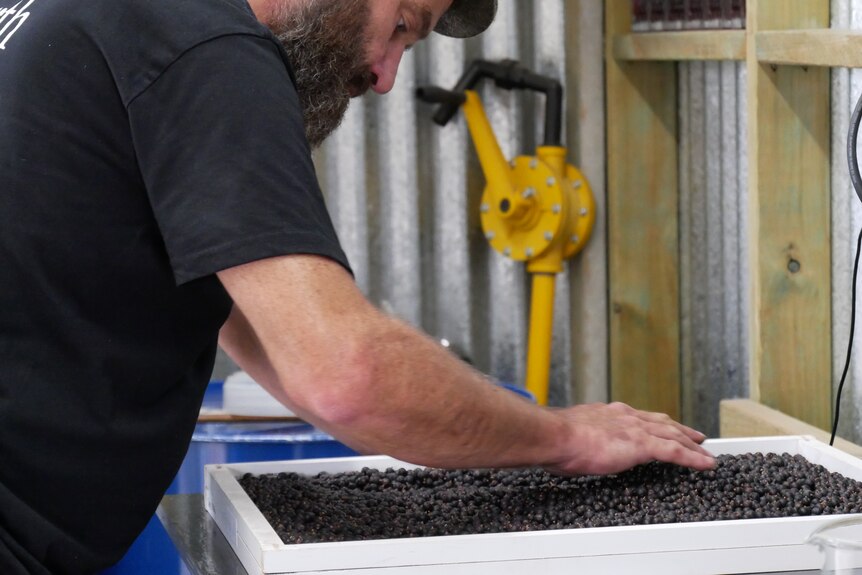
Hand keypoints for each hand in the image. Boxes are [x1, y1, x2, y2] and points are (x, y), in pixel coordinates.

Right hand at [545, 402, 715, 475]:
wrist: (555, 436)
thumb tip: (578, 448)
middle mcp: (626, 417)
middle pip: (662, 423)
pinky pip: (675, 452)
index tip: (666, 427)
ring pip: (673, 436)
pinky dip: (693, 458)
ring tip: (706, 453)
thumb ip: (583, 439)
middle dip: (681, 430)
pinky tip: (706, 463)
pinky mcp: (641, 445)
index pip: (641, 418)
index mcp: (609, 414)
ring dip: (692, 445)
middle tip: (697, 437)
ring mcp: (635, 429)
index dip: (657, 423)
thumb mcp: (572, 435)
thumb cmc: (555, 439)